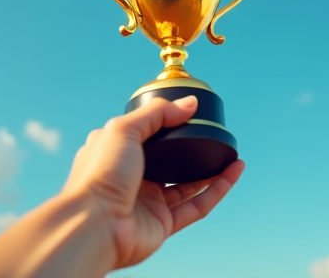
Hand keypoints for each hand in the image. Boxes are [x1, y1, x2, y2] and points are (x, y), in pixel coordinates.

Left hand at [61, 96, 244, 270]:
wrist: (94, 224)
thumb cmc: (100, 175)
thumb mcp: (124, 130)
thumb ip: (157, 113)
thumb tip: (190, 104)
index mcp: (118, 154)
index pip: (146, 135)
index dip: (168, 125)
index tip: (192, 113)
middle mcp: (133, 178)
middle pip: (170, 161)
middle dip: (193, 150)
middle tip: (213, 135)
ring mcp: (149, 202)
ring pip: (188, 184)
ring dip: (212, 170)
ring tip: (231, 153)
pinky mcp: (164, 224)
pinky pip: (197, 205)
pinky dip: (218, 189)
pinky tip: (234, 171)